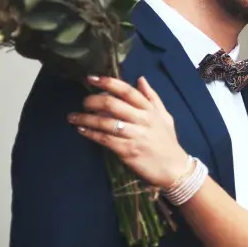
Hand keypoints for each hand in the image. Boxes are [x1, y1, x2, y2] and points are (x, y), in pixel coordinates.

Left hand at [67, 76, 188, 187]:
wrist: (174, 168)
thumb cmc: (167, 141)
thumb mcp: (164, 116)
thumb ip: (152, 97)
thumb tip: (140, 79)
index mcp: (150, 110)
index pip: (127, 91)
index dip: (108, 82)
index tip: (92, 78)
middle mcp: (143, 120)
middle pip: (113, 104)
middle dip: (93, 100)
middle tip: (83, 102)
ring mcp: (135, 135)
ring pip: (106, 122)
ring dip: (86, 118)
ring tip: (72, 117)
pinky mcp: (128, 150)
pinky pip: (105, 139)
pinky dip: (91, 133)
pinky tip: (81, 130)